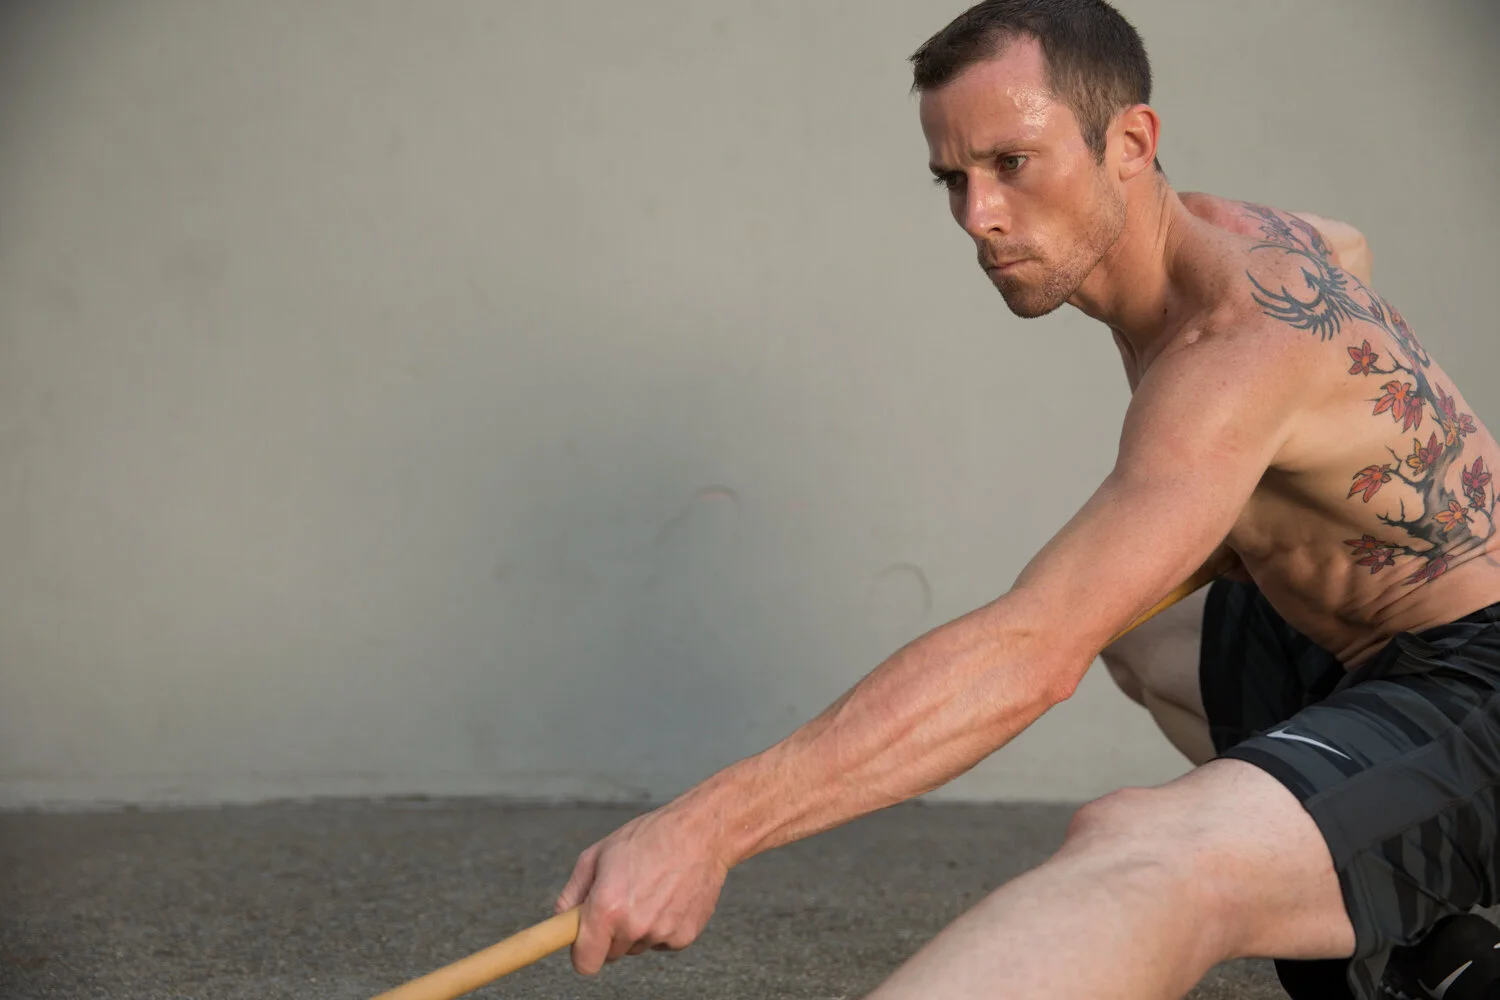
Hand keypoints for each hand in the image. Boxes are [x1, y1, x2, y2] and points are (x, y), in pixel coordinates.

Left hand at [553, 802, 729, 975]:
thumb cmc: (650, 837)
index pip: (585, 962)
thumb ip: (573, 892)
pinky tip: (667, 898)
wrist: (700, 833)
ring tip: (649, 891)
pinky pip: (661, 943)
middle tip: (622, 898)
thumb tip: (562, 917)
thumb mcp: (598, 854)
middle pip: (611, 953)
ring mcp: (662, 933)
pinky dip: (661, 926)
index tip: (584, 942)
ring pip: (637, 946)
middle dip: (610, 933)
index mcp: (607, 907)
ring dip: (637, 928)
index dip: (582, 952)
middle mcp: (634, 925)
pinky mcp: (685, 936)